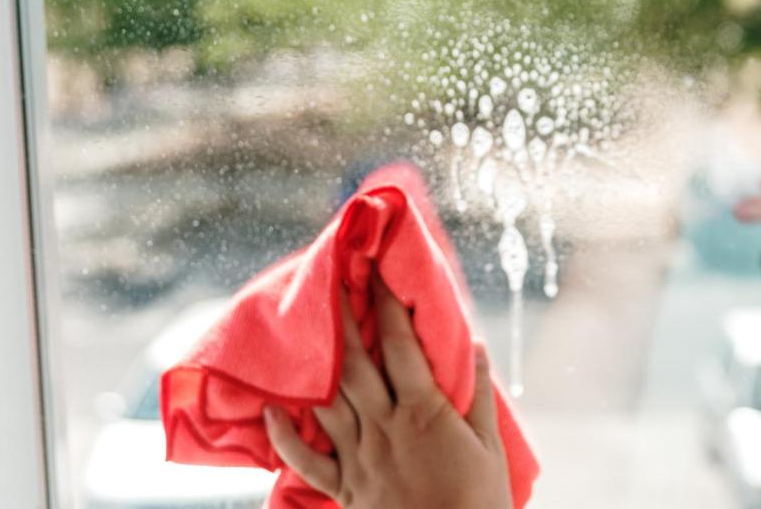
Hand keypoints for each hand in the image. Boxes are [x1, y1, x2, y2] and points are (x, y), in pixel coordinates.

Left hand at [263, 285, 511, 508]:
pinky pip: (307, 461)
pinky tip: (270, 411)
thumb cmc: (479, 502)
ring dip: (312, 365)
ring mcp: (361, 458)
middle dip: (339, 321)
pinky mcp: (347, 489)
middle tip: (327, 285)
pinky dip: (285, 436)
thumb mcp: (490, 446)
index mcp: (423, 413)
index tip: (377, 274)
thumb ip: (477, 394)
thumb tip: (475, 344)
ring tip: (300, 333)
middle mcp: (384, 429)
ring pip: (327, 403)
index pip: (400, 347)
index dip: (388, 307)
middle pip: (354, 365)